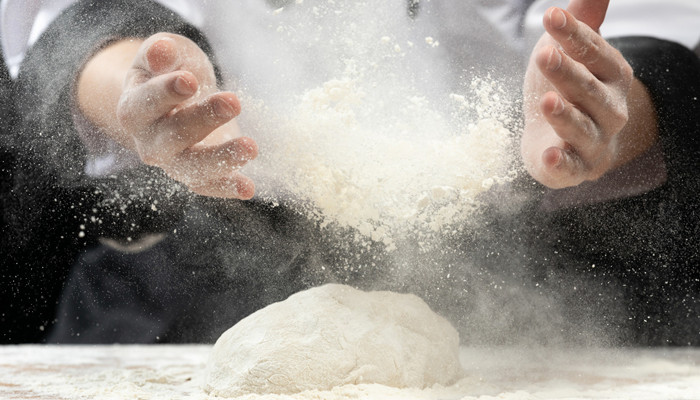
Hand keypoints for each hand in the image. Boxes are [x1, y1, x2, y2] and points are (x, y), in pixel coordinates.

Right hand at [116, 33, 257, 198]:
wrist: (179, 98)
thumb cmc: (172, 70)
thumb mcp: (167, 53)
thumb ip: (162, 52)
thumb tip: (161, 52)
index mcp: (134, 108)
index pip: (146, 102)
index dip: (167, 92)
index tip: (190, 82)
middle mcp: (149, 141)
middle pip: (172, 136)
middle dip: (203, 119)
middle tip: (233, 102)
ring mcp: (172, 162)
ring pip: (192, 167)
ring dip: (221, 159)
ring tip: (250, 147)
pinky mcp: (195, 175)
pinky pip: (208, 186)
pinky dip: (227, 188)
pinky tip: (248, 188)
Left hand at [522, 0, 639, 188]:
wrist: (569, 141)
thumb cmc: (568, 90)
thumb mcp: (570, 53)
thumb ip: (581, 23)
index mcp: (611, 76)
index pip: (594, 52)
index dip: (574, 34)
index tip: (551, 17)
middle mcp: (610, 109)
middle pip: (588, 89)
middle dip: (567, 73)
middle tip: (545, 54)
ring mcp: (595, 141)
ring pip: (581, 128)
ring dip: (564, 116)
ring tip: (547, 101)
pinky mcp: (577, 168)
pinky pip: (570, 167)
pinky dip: (560, 163)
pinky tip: (548, 156)